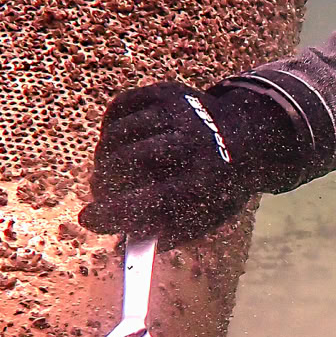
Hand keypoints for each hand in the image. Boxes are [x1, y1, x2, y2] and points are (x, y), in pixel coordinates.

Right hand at [79, 82, 262, 244]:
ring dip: (105, 156)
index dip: (114, 212)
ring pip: (116, 135)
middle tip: (100, 191)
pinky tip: (120, 142)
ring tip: (114, 168)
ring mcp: (179, 111)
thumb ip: (166, 234)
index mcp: (207, 181)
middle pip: (127, 162)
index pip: (153, 200)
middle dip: (103, 182)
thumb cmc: (217, 185)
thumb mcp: (205, 217)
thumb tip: (121, 244)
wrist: (247, 137)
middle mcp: (194, 142)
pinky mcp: (166, 91)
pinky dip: (110, 128)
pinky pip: (118, 108)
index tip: (88, 219)